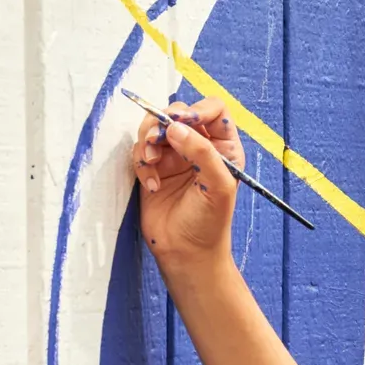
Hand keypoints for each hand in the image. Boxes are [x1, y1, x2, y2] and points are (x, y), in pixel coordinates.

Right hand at [132, 96, 243, 271]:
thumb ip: (201, 151)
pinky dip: (142, 164)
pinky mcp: (153, 170)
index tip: (182, 123)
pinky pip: (140, 151)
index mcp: (223, 147)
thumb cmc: (210, 222)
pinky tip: (152, 186)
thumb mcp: (217, 185)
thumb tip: (175, 126)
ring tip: (151, 163)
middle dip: (163, 122)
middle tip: (155, 140)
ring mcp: (174, 157)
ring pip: (154, 128)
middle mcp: (199, 147)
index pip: (213, 110)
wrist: (186, 253)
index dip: (197, 110)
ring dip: (148, 142)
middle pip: (178, 113)